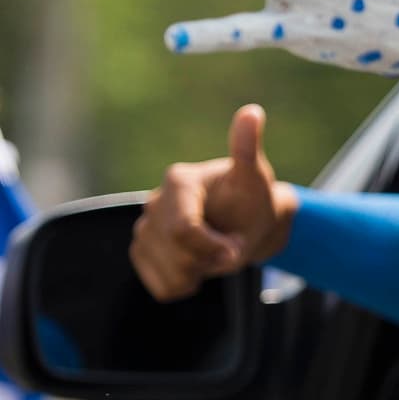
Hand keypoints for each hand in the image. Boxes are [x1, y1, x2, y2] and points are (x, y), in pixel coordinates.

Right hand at [130, 104, 295, 300]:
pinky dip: (188, 284)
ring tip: (215, 250)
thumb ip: (248, 150)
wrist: (247, 223)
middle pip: (176, 254)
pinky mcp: (143, 254)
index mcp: (177, 181)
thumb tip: (253, 112)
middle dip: (211, 258)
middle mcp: (153, 202)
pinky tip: (200, 264)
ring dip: (202, 272)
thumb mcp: (255, 177)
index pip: (182, 229)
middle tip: (231, 246)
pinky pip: (163, 287)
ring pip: (169, 273)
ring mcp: (144, 229)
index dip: (212, 246)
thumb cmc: (252, 199)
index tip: (236, 248)